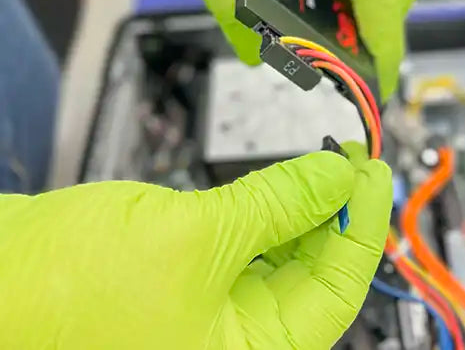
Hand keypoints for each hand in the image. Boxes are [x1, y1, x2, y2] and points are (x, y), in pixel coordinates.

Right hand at [0, 145, 391, 348]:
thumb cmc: (64, 293)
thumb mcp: (195, 237)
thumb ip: (277, 204)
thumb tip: (336, 175)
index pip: (337, 291)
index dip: (364, 227)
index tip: (374, 176)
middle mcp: (237, 338)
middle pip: (315, 271)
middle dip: (339, 212)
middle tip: (354, 160)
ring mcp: (214, 308)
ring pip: (285, 254)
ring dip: (309, 207)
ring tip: (327, 163)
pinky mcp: (192, 275)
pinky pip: (251, 242)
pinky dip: (272, 209)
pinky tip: (287, 181)